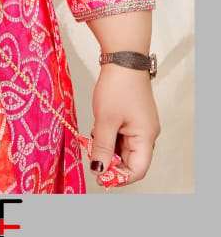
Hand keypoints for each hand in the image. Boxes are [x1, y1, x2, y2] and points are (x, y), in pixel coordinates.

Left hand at [89, 62, 160, 187]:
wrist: (122, 59)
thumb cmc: (117, 87)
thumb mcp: (105, 120)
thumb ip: (102, 147)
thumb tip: (99, 170)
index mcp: (146, 137)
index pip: (137, 170)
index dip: (119, 177)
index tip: (99, 174)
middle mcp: (146, 134)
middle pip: (130, 160)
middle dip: (110, 162)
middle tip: (90, 156)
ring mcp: (139, 125)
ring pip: (123, 148)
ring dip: (107, 149)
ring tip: (90, 142)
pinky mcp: (132, 117)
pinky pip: (121, 136)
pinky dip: (108, 138)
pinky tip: (95, 132)